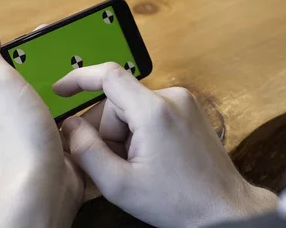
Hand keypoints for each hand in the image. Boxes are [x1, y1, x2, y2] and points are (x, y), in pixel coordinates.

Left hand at [0, 25, 83, 227]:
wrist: (43, 186)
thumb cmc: (17, 137)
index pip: (4, 68)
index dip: (26, 52)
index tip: (49, 39)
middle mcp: (4, 121)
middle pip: (31, 84)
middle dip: (52, 72)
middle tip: (75, 59)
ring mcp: (29, 136)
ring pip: (52, 104)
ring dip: (70, 93)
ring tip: (90, 79)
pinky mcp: (53, 149)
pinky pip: (69, 124)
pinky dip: (80, 114)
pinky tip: (94, 106)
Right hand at [54, 63, 277, 227]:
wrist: (225, 210)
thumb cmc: (177, 202)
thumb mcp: (120, 185)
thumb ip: (87, 151)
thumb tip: (69, 125)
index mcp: (153, 111)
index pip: (108, 75)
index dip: (78, 79)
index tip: (60, 91)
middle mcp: (171, 97)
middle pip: (118, 100)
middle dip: (106, 130)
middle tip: (110, 165)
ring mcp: (184, 102)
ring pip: (133, 108)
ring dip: (123, 134)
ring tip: (133, 168)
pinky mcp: (190, 111)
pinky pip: (151, 112)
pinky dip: (139, 132)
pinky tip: (146, 160)